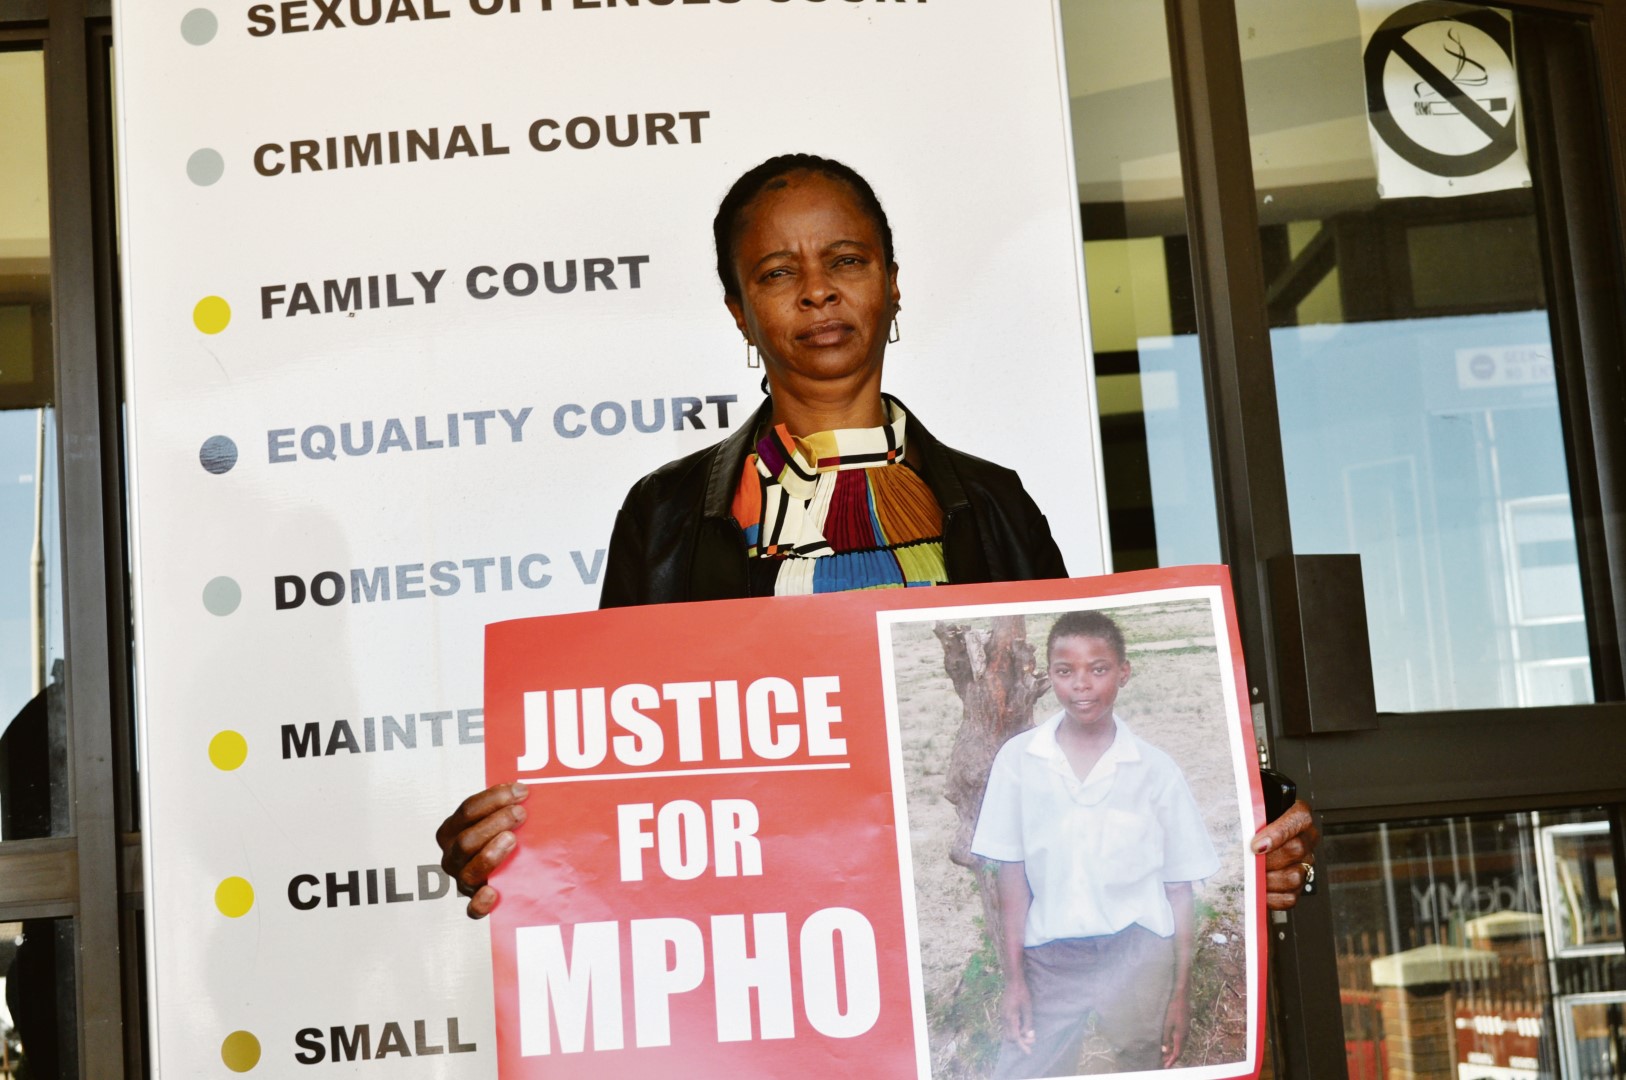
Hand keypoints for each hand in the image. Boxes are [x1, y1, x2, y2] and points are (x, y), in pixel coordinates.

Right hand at [435, 782, 529, 918]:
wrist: (510, 874)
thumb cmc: (503, 838)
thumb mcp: (498, 818)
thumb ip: (505, 804)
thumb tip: (525, 789)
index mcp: (453, 830)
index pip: (468, 810)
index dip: (494, 798)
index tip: (521, 791)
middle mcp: (453, 856)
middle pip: (466, 839)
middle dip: (494, 823)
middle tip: (520, 814)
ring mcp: (463, 880)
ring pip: (469, 871)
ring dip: (490, 854)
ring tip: (512, 840)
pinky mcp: (475, 904)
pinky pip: (473, 910)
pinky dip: (480, 903)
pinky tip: (494, 893)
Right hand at [1001, 978, 1034, 1054]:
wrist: (1013, 981)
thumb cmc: (1022, 993)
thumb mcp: (1028, 1008)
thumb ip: (1028, 1023)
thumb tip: (1029, 1036)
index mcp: (1010, 1018)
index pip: (1015, 1037)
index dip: (1022, 1046)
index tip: (1029, 1052)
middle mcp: (1004, 1018)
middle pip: (1009, 1038)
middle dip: (1020, 1041)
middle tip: (1031, 1038)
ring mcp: (1002, 1015)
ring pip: (1007, 1033)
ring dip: (1017, 1035)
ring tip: (1027, 1032)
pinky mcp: (1003, 1013)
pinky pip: (1007, 1027)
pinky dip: (1014, 1030)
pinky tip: (1022, 1025)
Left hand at [1161, 986, 1188, 1067]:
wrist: (1181, 996)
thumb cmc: (1172, 1009)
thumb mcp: (1166, 1024)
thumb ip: (1165, 1038)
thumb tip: (1164, 1051)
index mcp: (1181, 1035)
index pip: (1177, 1053)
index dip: (1171, 1061)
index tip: (1165, 1066)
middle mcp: (1186, 1034)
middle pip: (1180, 1050)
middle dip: (1172, 1058)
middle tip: (1164, 1063)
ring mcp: (1187, 1030)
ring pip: (1181, 1045)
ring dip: (1174, 1051)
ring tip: (1166, 1056)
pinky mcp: (1185, 1025)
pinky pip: (1182, 1039)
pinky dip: (1176, 1045)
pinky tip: (1171, 1044)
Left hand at [1251, 798, 1319, 909]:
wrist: (1248, 844)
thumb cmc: (1250, 825)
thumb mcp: (1249, 813)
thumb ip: (1249, 815)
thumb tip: (1239, 824)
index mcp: (1298, 815)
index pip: (1299, 818)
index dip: (1278, 833)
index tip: (1256, 845)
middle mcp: (1306, 839)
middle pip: (1296, 849)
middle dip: (1268, 859)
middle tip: (1250, 861)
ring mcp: (1305, 863)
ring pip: (1294, 876)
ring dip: (1269, 879)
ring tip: (1253, 875)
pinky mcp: (1299, 885)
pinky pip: (1290, 897)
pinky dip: (1271, 897)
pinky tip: (1259, 889)